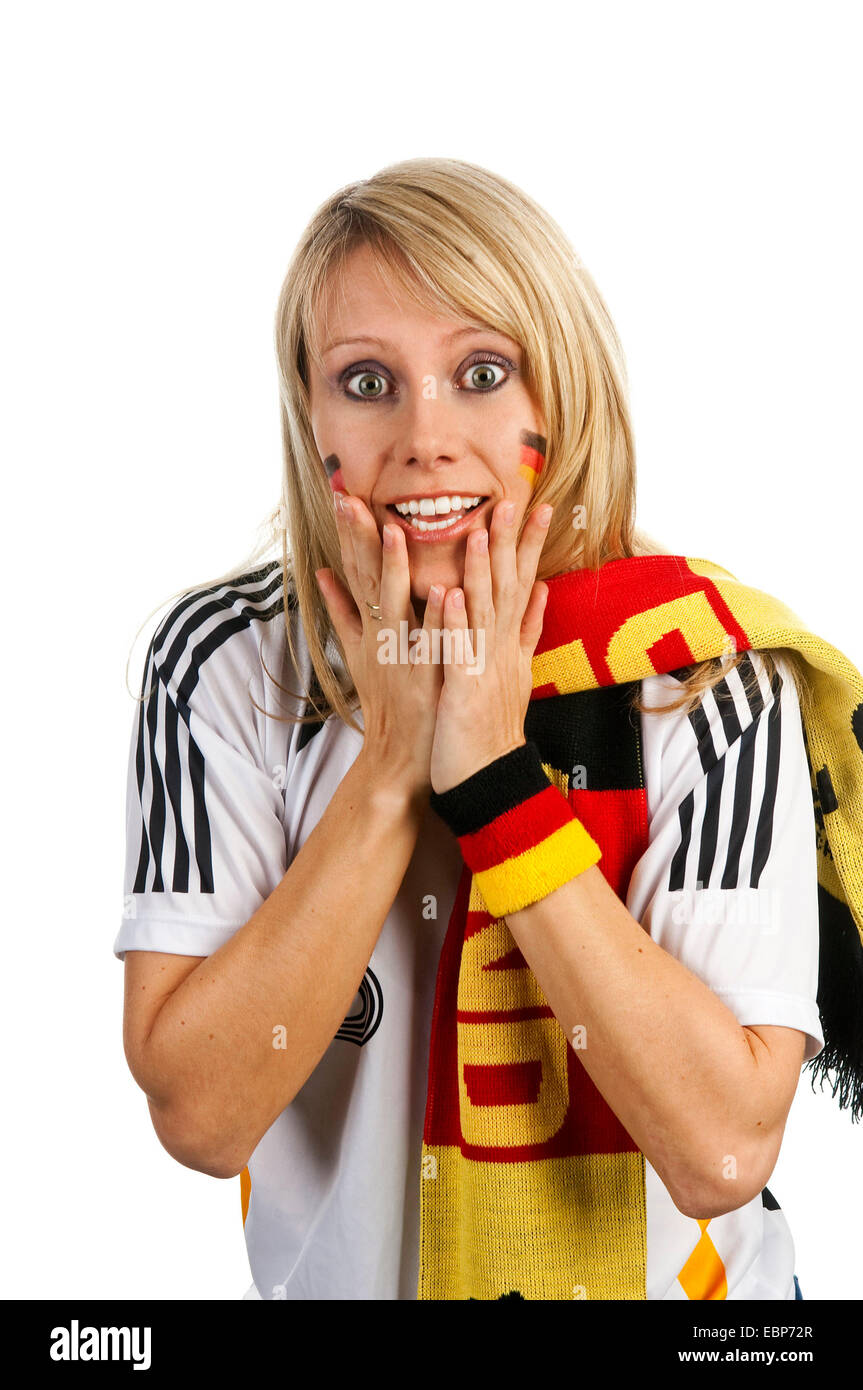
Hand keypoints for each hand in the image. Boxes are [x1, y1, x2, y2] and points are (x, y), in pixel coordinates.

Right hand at [315, 492, 443, 798]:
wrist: (397, 758)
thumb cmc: (387, 703)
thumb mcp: (357, 652)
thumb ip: (340, 610)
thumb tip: (321, 572)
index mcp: (369, 625)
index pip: (356, 569)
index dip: (349, 532)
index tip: (344, 493)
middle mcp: (380, 634)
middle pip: (366, 577)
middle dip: (357, 536)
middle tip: (348, 496)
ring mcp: (399, 654)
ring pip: (395, 603)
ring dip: (393, 566)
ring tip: (393, 529)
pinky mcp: (423, 677)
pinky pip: (430, 641)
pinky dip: (434, 618)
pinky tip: (441, 590)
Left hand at [429, 500, 552, 793]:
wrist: (489, 780)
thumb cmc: (491, 728)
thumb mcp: (514, 671)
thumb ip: (527, 629)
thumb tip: (541, 591)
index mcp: (509, 643)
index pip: (523, 582)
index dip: (530, 543)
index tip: (537, 504)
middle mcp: (501, 649)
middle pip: (509, 586)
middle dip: (511, 542)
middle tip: (513, 498)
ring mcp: (483, 667)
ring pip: (482, 610)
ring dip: (482, 571)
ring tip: (480, 531)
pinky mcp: (462, 689)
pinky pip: (456, 649)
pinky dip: (453, 621)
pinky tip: (450, 592)